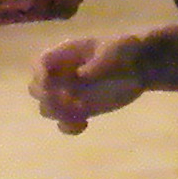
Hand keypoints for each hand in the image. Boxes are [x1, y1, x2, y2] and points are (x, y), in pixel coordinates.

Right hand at [32, 32, 148, 132]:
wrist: (141, 65)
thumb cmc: (124, 52)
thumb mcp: (111, 54)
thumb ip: (95, 67)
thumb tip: (80, 77)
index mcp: (66, 54)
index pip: (41, 63)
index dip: (39, 75)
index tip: (48, 85)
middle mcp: (62, 74)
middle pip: (36, 88)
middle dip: (46, 97)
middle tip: (65, 101)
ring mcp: (70, 92)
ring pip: (47, 108)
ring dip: (57, 114)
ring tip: (78, 115)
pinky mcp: (81, 109)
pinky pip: (64, 122)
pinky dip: (68, 126)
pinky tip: (84, 124)